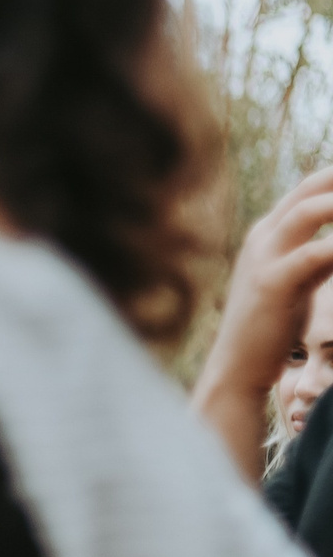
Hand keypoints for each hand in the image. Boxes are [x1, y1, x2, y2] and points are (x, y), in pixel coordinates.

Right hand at [208, 167, 332, 400]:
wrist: (237, 366)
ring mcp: (262, 258)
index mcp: (267, 234)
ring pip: (309, 212)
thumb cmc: (271, 325)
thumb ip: (318, 257)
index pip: (309, 190)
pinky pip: (314, 253)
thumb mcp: (298, 282)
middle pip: (310, 190)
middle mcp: (262, 237)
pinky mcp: (271, 283)